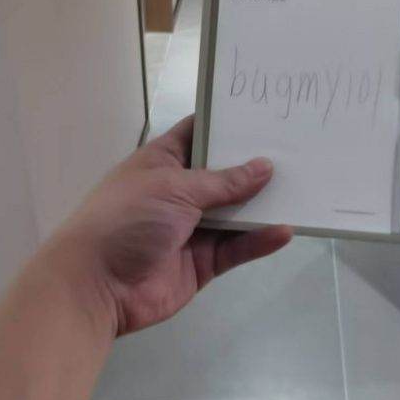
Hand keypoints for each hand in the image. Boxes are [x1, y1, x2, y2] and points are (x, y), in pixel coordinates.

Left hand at [43, 116, 292, 336]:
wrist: (96, 286)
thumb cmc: (128, 218)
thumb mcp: (174, 188)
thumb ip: (223, 182)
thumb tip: (265, 166)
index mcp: (163, 161)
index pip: (198, 133)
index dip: (228, 124)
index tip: (265, 112)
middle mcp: (179, 191)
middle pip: (223, 174)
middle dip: (255, 164)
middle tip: (298, 149)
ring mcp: (191, 228)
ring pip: (234, 213)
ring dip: (262, 204)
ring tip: (303, 189)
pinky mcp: (201, 262)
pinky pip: (235, 248)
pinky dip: (258, 241)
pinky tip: (284, 231)